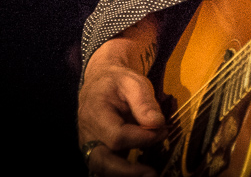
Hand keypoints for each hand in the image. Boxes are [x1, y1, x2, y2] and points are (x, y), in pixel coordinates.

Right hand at [77, 31, 167, 175]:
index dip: (142, 138)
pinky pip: (107, 168)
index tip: (162, 131)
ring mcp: (90, 145)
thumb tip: (157, 124)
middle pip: (101, 162)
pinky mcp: (97, 152)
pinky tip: (141, 171)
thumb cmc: (118, 82)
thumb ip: (144, 102)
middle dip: (126, 171)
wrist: (101, 82)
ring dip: (125, 175)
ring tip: (149, 174)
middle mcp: (88, 134)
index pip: (117, 136)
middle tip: (151, 173)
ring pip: (101, 169)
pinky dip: (123, 172)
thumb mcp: (133, 81)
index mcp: (95, 112)